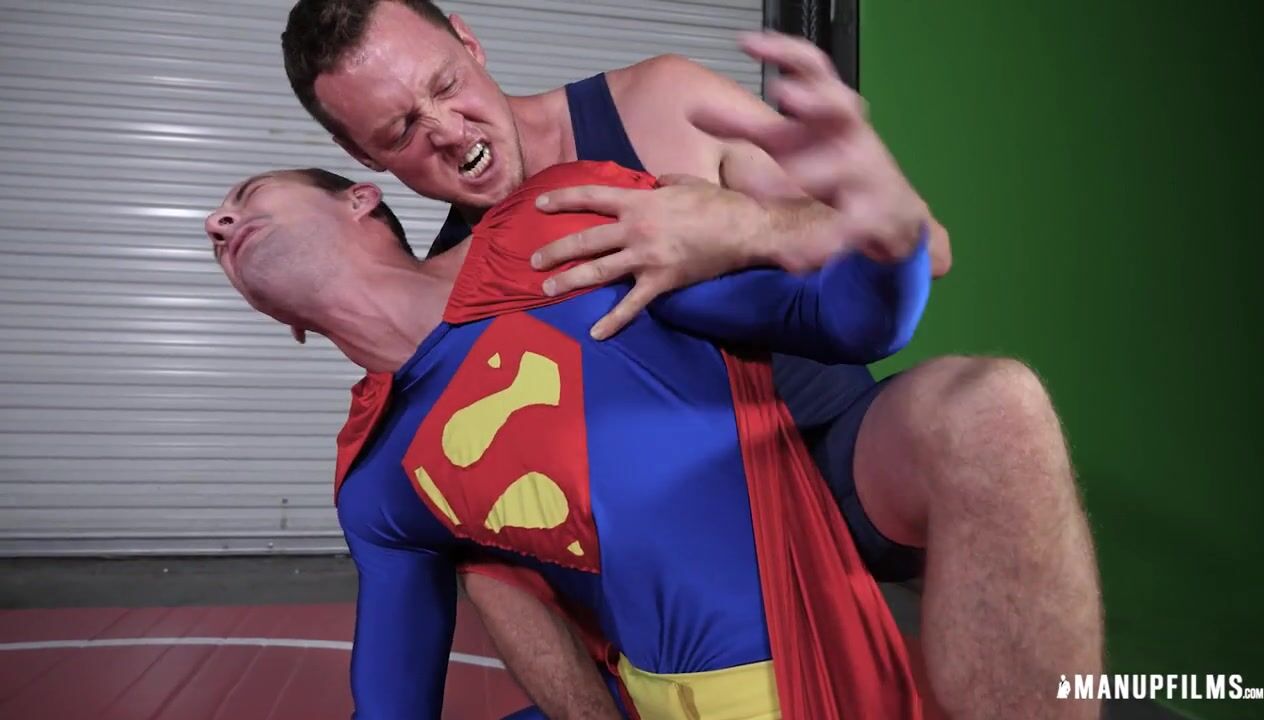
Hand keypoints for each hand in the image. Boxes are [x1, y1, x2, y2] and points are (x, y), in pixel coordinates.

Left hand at [532, 174, 766, 338]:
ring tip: (547, 289)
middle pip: (584, 239)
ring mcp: (645, 257)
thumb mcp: (686, 182)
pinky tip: (596, 334)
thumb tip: (657, 182)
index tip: (539, 205)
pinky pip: (632, 305)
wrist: (743, 229)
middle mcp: (635, 229)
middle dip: (555, 250)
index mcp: (638, 202)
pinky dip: (613, 321)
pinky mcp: (660, 282)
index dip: (562, 200)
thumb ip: (665, 182)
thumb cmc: (717, 204)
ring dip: (569, 280)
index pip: (590, 197)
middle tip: (533, 261)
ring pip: (598, 270)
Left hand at [691, 31, 928, 267]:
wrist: (892, 215)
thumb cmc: (832, 166)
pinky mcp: (871, 216)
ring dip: (807, 173)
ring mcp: (865, 174)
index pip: (814, 69)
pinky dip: (820, 244)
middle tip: (786, 97)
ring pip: (841, 167)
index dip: (783, 52)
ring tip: (763, 191)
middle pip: (842, 105)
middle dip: (816, 100)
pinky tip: (795, 260)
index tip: (745, 43)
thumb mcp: (788, 142)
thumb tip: (694, 112)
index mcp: (830, 112)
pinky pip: (845, 228)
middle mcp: (852, 135)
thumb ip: (745, 126)